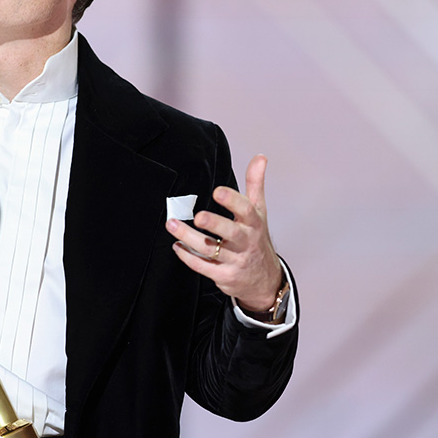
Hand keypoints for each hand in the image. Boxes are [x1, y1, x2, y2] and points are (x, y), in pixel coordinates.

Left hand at [166, 154, 281, 310]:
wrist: (265, 279)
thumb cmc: (257, 239)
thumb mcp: (259, 211)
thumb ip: (255, 184)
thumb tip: (260, 157)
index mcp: (253, 224)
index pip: (246, 211)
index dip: (233, 201)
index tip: (217, 191)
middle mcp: (245, 242)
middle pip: (230, 233)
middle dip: (214, 224)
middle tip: (198, 216)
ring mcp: (235, 261)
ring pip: (210, 250)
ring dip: (189, 238)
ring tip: (172, 225)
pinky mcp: (224, 276)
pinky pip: (203, 267)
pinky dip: (188, 256)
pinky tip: (177, 245)